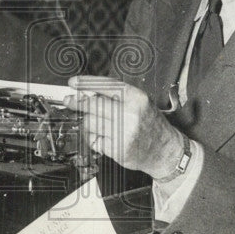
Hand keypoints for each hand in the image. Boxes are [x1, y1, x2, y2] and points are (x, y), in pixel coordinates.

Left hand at [65, 76, 186, 178]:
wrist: (165, 150)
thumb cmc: (149, 124)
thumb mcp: (139, 102)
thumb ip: (116, 96)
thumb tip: (87, 92)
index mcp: (136, 98)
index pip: (106, 85)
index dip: (86, 83)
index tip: (73, 82)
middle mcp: (130, 114)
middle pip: (93, 104)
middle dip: (77, 102)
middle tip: (69, 100)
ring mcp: (123, 133)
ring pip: (90, 122)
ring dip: (86, 121)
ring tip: (93, 121)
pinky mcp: (117, 150)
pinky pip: (94, 140)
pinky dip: (94, 137)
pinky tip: (103, 136)